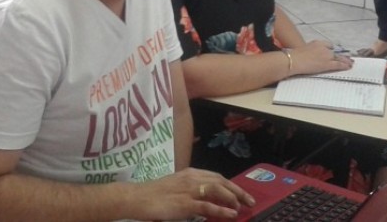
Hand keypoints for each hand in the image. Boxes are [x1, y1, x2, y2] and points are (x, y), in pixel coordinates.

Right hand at [134, 168, 253, 219]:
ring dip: (233, 198)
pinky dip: (222, 210)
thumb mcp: (175, 188)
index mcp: (189, 173)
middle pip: (221, 181)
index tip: (241, 193)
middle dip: (238, 190)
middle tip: (250, 200)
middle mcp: (191, 178)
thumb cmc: (153, 195)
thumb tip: (206, 199)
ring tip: (243, 207)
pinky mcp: (185, 204)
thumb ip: (191, 190)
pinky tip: (231, 214)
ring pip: (218, 190)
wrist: (136, 198)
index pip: (216, 176)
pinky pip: (208, 207)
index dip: (231, 185)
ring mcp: (188, 190)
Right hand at [290, 40, 351, 75]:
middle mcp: (324, 48)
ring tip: (350, 62)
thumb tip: (313, 55)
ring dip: (346, 60)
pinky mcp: (327, 64)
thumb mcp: (304, 49)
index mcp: (317, 43)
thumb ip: (311, 51)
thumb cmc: (295, 56)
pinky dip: (344, 65)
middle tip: (348, 57)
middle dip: (342, 55)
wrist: (294, 60)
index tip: (334, 53)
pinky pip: (338, 64)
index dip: (332, 50)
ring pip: (339, 57)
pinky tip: (348, 67)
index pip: (329, 45)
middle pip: (336, 51)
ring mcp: (326, 55)